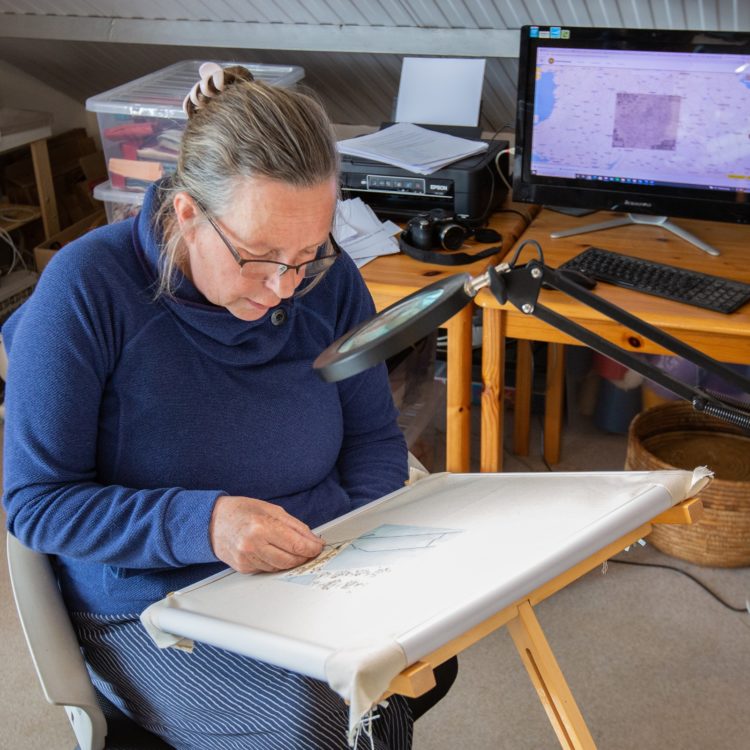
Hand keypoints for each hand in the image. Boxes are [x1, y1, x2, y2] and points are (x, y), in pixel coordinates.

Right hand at [209, 495, 323, 573]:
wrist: (213, 521)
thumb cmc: (242, 511)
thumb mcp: (271, 509)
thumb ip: (295, 526)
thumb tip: (313, 540)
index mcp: (262, 526)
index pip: (296, 544)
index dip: (312, 548)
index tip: (318, 547)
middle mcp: (253, 544)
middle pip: (290, 560)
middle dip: (304, 556)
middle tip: (310, 550)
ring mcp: (247, 558)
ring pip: (280, 567)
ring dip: (291, 560)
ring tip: (292, 549)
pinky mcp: (243, 568)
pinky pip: (268, 569)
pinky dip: (276, 562)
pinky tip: (274, 552)